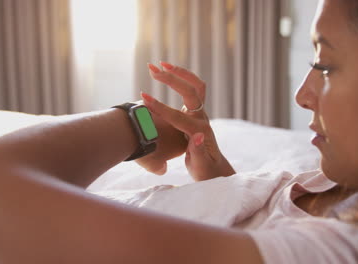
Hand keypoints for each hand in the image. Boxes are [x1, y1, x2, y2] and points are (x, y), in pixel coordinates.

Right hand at [139, 62, 234, 180]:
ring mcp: (201, 113)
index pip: (178, 116)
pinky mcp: (197, 111)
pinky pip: (193, 87)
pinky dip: (181, 77)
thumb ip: (197, 152)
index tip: (143, 98)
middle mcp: (202, 118)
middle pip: (190, 92)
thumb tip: (196, 136)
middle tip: (152, 70)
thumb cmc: (204, 171)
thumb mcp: (200, 166)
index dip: (160, 107)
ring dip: (179, 73)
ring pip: (195, 85)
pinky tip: (167, 72)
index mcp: (199, 131)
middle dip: (171, 79)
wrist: (214, 169)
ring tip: (160, 64)